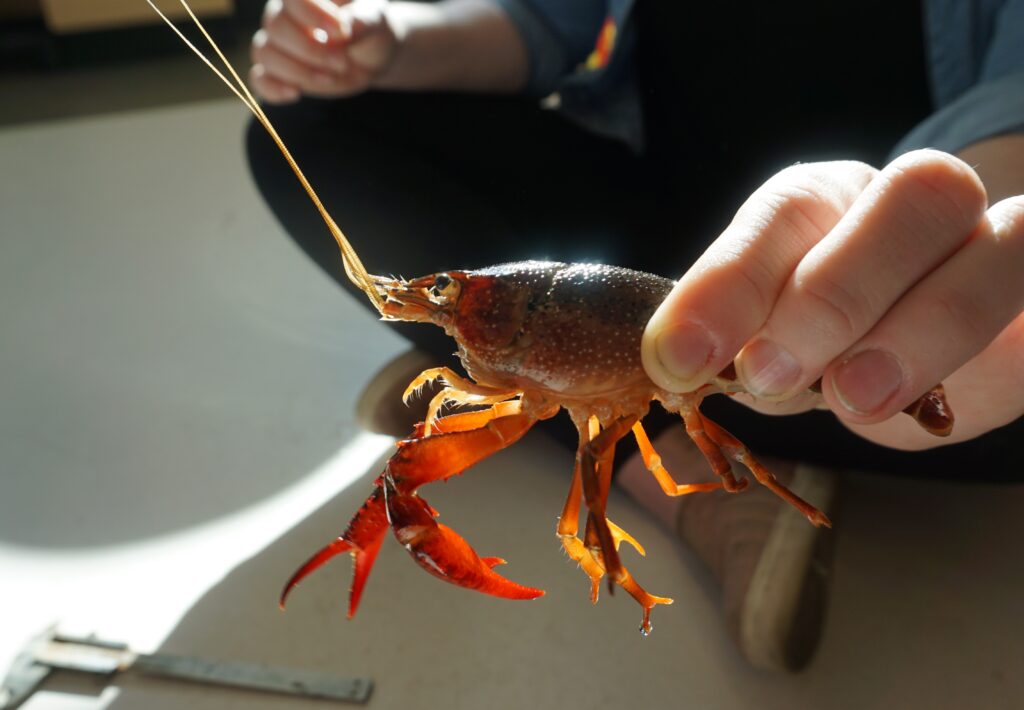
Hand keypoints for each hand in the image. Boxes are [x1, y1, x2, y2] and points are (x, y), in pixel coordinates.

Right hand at [250, 0, 397, 102]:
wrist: (368, 56)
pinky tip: (296, 94)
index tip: (341, 32)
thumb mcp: (374, 20)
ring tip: (329, 78)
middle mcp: (283, 14)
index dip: (313, 15)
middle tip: (342, 62)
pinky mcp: (278, 71)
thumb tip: (344, 26)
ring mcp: (277, 44)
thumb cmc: (368, 29)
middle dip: (310, 51)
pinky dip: (273, 89)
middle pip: (276, 27)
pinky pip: (259, 79)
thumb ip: (361, 19)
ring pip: (265, 53)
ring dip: (297, 71)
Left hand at [641, 149, 1023, 450]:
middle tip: (768, 375)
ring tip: (850, 398)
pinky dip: (1006, 348)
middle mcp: (918, 203)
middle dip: (832, 294)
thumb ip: (736, 342)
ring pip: (1002, 245)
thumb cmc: (826, 343)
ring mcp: (996, 241)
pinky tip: (943, 402)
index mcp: (832, 201)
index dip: (731, 281)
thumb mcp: (769, 340)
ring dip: (918, 329)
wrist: (926, 349)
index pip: (788, 212)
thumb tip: (678, 367)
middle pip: (912, 197)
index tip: (677, 357)